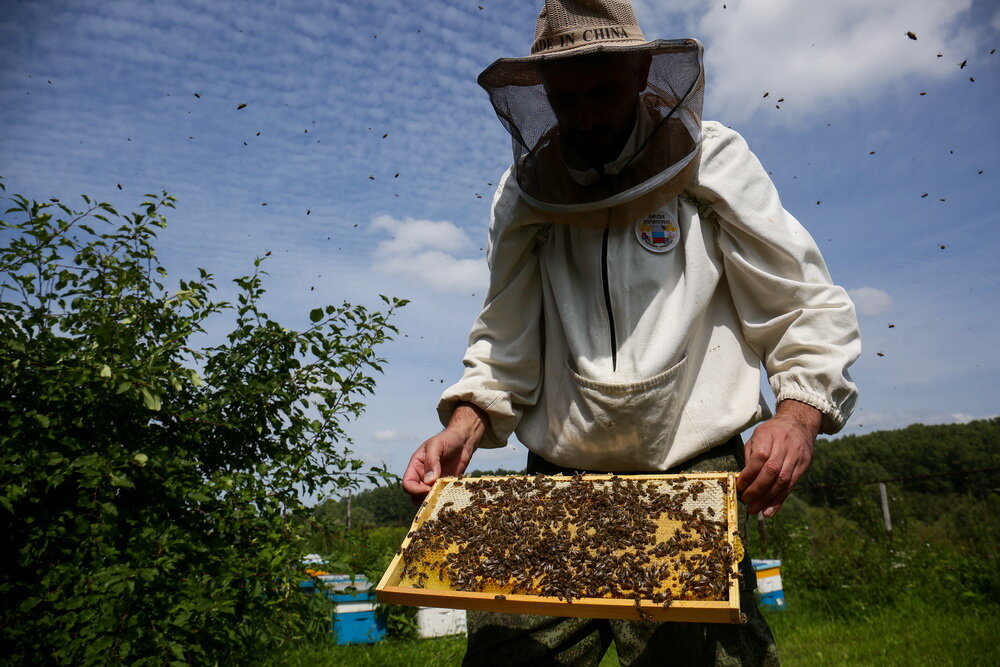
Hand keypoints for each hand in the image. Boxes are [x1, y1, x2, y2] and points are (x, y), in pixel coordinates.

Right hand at [401, 403, 487, 504]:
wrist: (464, 441)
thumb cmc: (448, 439)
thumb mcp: (437, 445)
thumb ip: (432, 461)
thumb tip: (429, 481)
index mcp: (415, 466)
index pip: (407, 484)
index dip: (415, 490)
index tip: (429, 489)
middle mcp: (422, 476)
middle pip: (415, 496)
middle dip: (424, 498)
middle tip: (438, 493)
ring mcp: (434, 483)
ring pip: (427, 499)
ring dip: (434, 500)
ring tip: (445, 494)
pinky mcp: (445, 486)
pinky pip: (441, 497)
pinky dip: (445, 499)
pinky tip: (453, 494)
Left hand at [737, 399, 821, 516]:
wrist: (798, 424)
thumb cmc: (771, 432)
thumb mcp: (757, 436)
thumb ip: (750, 456)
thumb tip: (742, 480)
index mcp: (769, 435)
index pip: (760, 458)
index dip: (749, 474)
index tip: (740, 486)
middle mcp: (785, 446)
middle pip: (772, 472)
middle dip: (758, 490)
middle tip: (746, 501)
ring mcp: (796, 457)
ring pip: (783, 481)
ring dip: (768, 499)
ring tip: (755, 509)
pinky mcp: (804, 466)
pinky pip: (791, 486)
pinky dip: (779, 500)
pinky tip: (769, 510)